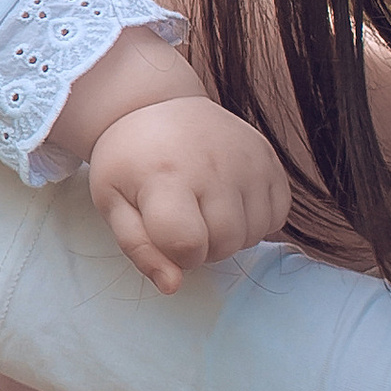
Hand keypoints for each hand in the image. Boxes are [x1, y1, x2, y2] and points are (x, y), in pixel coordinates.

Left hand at [86, 100, 291, 292]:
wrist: (155, 104)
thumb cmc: (130, 160)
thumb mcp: (113, 201)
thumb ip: (138, 247)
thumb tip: (172, 286)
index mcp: (166, 176)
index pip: (188, 245)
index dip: (176, 254)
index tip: (163, 233)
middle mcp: (214, 165)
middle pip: (225, 244)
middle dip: (202, 248)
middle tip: (182, 219)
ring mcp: (248, 159)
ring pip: (254, 235)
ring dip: (229, 235)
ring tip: (203, 207)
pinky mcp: (270, 158)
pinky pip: (277, 215)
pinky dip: (255, 220)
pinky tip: (229, 199)